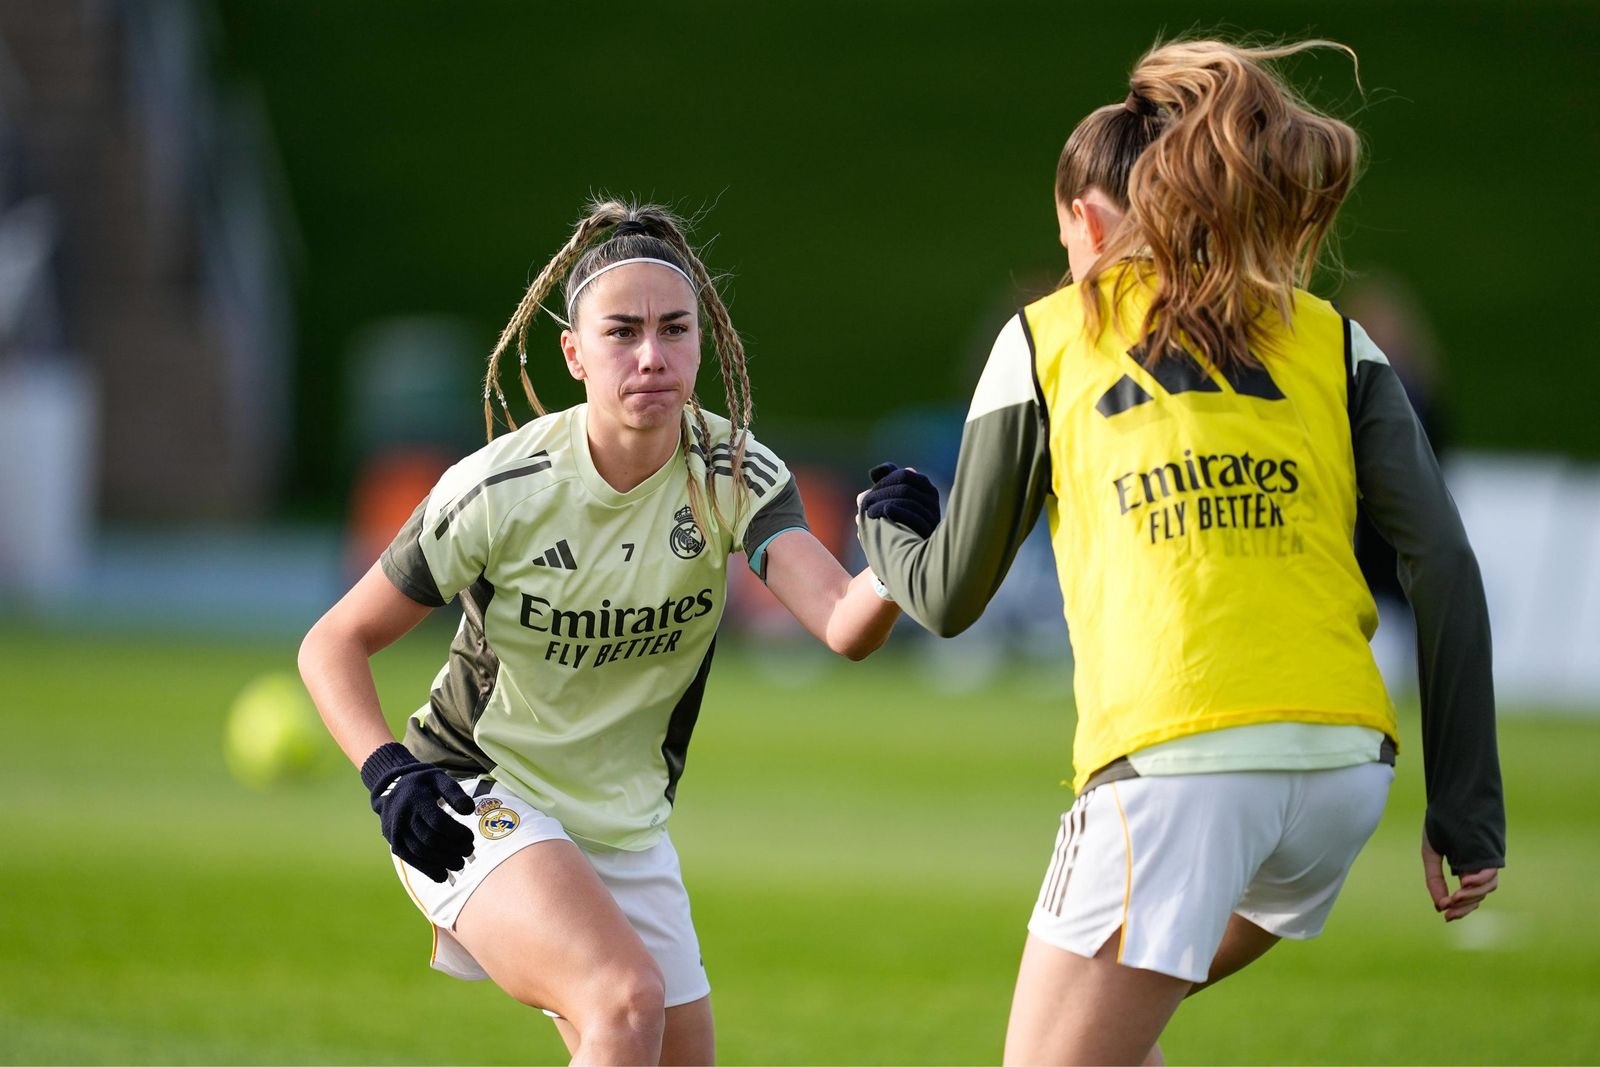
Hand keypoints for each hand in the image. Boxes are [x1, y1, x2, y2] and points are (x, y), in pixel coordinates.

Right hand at [360, 742, 475, 881]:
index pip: (437, 821)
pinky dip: (427, 870)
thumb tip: (469, 810)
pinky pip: (410, 860)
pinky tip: (443, 876)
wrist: (390, 787)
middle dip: (452, 849)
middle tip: (469, 851)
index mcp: (416, 799)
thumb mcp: (438, 778)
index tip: (471, 837)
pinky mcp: (394, 844)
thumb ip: (454, 792)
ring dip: (442, 862)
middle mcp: (403, 817)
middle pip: (430, 839)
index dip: (456, 833)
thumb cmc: (422, 783)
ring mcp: (396, 832)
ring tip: (460, 864)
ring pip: (420, 852)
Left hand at [859, 462, 940, 537]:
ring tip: (867, 512)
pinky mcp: (929, 531)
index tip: (870, 491)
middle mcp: (932, 500)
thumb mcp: (889, 501)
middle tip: (862, 502)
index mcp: (925, 488)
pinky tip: (885, 511)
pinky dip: (898, 511)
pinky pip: (916, 518)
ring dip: (884, 503)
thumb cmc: (895, 524)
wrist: (904, 556)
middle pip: (905, 488)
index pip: (905, 475)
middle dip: (880, 493)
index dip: (885, 480)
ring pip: (908, 501)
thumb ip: (884, 483)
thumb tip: (874, 473)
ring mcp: (932, 516)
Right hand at [1422, 827, 1500, 920]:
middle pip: (1476, 898)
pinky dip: (1480, 882)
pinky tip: (1464, 883)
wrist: (1450, 799)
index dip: (1457, 909)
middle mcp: (1477, 868)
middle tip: (1448, 914)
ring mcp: (1486, 862)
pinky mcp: (1491, 855)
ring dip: (1471, 897)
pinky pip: (1491, 875)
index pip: (1466, 896)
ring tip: (1454, 897)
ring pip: (1486, 890)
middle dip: (1463, 908)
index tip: (1444, 915)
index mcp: (1464, 867)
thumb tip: (1440, 906)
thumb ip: (1435, 879)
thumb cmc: (1441, 823)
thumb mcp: (1431, 854)